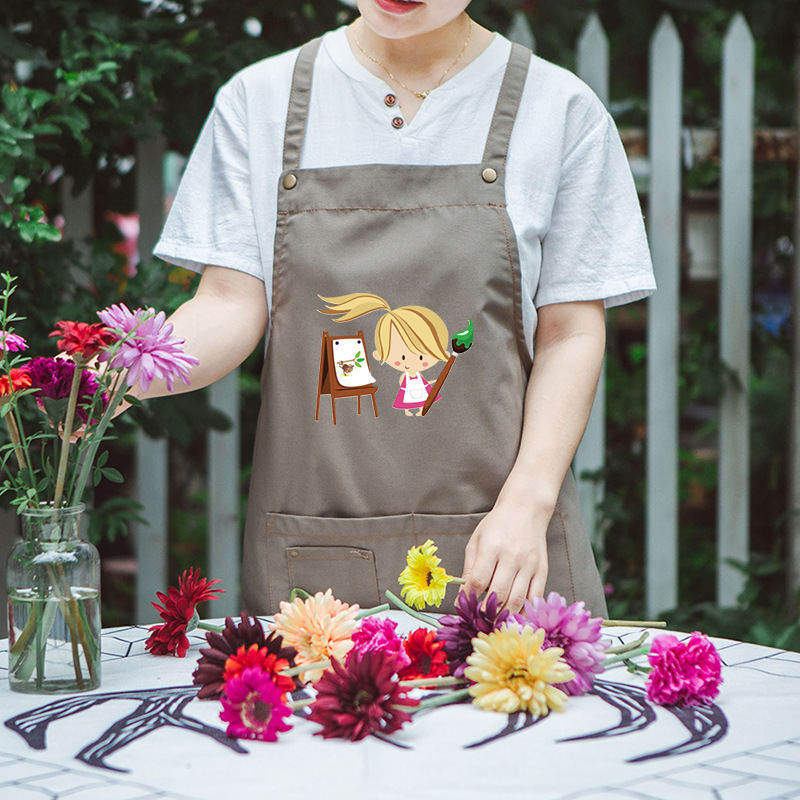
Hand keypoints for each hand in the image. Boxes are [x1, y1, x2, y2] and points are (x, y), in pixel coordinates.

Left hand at [461, 495, 549, 613]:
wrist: (526, 509)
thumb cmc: (498, 524)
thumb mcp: (477, 540)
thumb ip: (470, 567)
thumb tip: (463, 594)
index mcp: (492, 547)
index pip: (478, 580)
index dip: (469, 598)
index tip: (463, 607)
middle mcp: (512, 557)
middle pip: (498, 593)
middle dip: (486, 611)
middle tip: (478, 620)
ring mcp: (529, 565)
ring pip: (517, 599)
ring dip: (504, 615)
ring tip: (494, 621)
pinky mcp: (542, 570)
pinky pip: (534, 597)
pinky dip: (524, 611)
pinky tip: (515, 615)